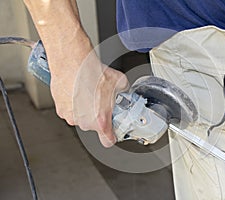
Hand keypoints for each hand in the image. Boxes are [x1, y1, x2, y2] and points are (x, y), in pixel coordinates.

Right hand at [24, 0, 128, 146]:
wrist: (71, 60)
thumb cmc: (91, 71)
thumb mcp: (119, 81)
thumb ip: (124, 91)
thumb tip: (125, 90)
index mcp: (100, 120)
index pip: (108, 141)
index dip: (112, 136)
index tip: (113, 131)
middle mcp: (84, 122)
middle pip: (94, 126)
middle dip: (98, 116)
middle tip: (101, 101)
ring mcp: (70, 116)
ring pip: (82, 117)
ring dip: (86, 109)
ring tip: (89, 93)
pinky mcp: (60, 108)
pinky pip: (71, 110)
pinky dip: (75, 104)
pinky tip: (78, 91)